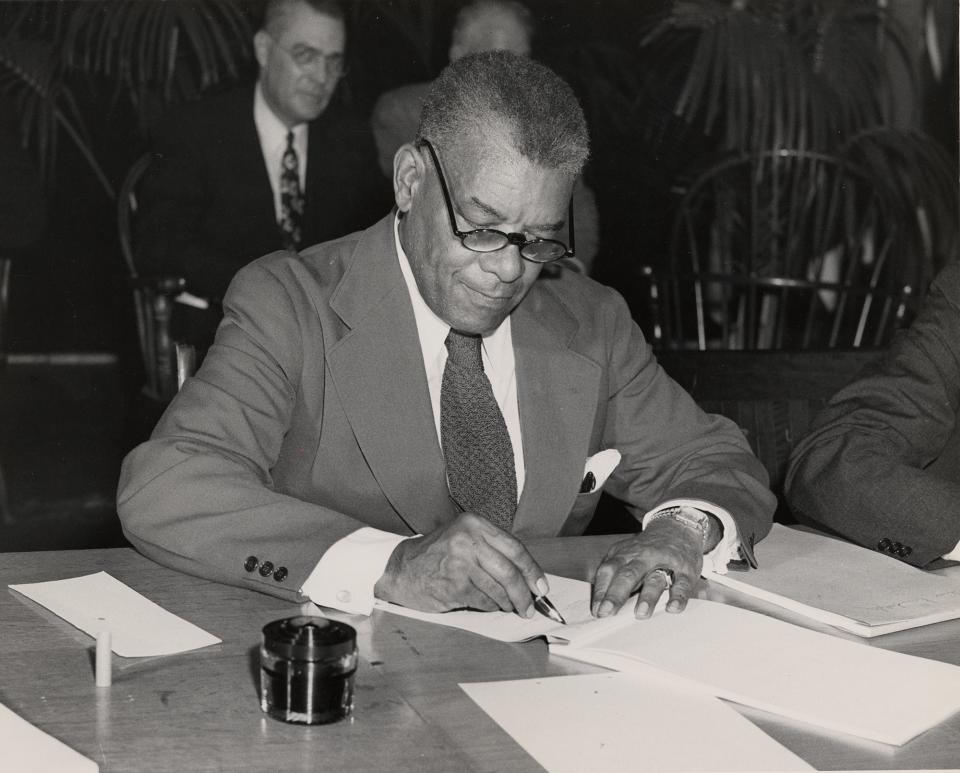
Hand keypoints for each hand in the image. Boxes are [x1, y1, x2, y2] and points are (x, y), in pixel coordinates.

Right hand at [373, 512, 547, 615]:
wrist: (402, 569)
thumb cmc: (438, 555)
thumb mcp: (465, 538)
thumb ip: (493, 550)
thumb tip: (528, 577)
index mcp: (475, 524)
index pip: (515, 548)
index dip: (532, 570)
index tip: (541, 587)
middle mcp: (468, 540)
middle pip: (509, 572)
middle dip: (524, 593)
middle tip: (530, 606)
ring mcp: (459, 563)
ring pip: (498, 589)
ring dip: (508, 603)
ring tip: (510, 607)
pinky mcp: (453, 585)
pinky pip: (483, 601)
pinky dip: (491, 607)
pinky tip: (490, 606)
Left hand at [591, 517, 702, 618]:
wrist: (678, 527)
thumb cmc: (646, 550)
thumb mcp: (625, 554)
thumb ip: (612, 576)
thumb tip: (598, 605)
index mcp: (625, 555)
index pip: (608, 571)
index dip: (600, 591)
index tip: (596, 610)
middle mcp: (643, 558)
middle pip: (628, 575)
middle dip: (616, 594)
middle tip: (607, 612)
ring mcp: (665, 563)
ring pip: (655, 580)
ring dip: (647, 597)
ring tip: (640, 614)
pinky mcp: (686, 571)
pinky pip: (682, 585)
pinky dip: (678, 597)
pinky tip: (672, 608)